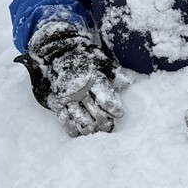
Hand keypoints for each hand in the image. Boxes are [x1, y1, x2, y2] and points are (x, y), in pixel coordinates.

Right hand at [17, 22, 123, 136]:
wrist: (61, 53)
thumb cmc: (87, 59)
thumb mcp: (103, 62)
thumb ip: (116, 73)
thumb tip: (129, 82)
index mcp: (93, 80)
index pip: (106, 99)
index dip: (115, 109)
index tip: (119, 114)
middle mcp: (80, 90)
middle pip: (95, 112)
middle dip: (104, 122)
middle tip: (109, 126)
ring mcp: (68, 98)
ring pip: (80, 118)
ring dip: (91, 128)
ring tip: (97, 131)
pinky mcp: (58, 102)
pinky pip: (64, 119)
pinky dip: (72, 129)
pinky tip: (79, 133)